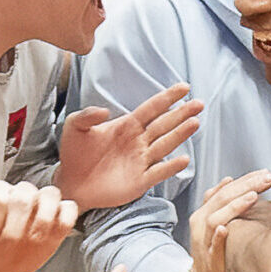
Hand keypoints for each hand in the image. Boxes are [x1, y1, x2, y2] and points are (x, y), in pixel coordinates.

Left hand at [0, 179, 75, 271]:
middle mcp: (22, 194)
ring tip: (34, 238)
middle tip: (11, 241)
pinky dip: (65, 219)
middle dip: (18, 220)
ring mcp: (41, 205)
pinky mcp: (58, 218)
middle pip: (26, 192)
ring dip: (43, 217)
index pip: (0, 193)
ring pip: (51, 193)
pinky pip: (69, 209)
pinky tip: (52, 235)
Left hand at [56, 83, 200, 210]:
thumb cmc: (74, 154)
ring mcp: (141, 162)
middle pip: (164, 125)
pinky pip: (158, 172)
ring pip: (165, 145)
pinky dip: (171, 167)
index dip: (167, 97)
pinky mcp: (140, 182)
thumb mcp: (74, 127)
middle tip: (199, 103)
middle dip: (181, 114)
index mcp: (126, 126)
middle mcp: (138, 142)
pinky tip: (184, 159)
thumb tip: (105, 110)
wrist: (71, 184)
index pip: (151, 108)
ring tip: (195, 123)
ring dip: (180, 135)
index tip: (184, 87)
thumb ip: (87, 115)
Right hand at [188, 170, 270, 271]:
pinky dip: (218, 237)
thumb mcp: (216, 226)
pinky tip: (226, 229)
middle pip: (222, 198)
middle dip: (246, 185)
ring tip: (254, 197)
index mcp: (205, 214)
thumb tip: (230, 180)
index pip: (225, 189)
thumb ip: (222, 205)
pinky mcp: (209, 262)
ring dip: (234, 206)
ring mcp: (204, 243)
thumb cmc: (217, 255)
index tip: (266, 173)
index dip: (245, 179)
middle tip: (268, 178)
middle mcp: (201, 225)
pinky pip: (211, 248)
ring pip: (215, 218)